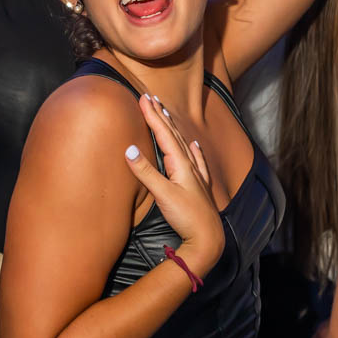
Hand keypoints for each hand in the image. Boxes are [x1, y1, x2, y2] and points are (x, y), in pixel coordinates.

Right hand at [125, 94, 223, 274]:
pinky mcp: (199, 187)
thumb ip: (146, 172)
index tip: (143, 98)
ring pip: (183, 144)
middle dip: (161, 115)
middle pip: (173, 134)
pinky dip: (194, 150)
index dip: (152, 115)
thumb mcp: (162, 195)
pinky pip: (197, 161)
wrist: (208, 239)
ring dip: (173, 128)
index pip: (164, 134)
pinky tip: (194, 144)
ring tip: (166, 113)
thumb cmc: (186, 217)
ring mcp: (196, 176)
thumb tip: (129, 149)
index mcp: (181, 164)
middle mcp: (190, 166)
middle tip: (150, 98)